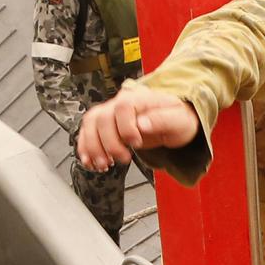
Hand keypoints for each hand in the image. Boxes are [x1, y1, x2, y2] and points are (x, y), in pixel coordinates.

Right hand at [77, 87, 199, 171]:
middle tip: (123, 159)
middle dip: (109, 143)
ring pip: (91, 125)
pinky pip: (88, 132)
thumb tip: (142, 124)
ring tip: (104, 165)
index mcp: (139, 98)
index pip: (122, 107)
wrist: (174, 120)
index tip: (136, 144)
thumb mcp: (178, 120)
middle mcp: (121, 102)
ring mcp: (111, 113)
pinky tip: (91, 162)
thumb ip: (161, 120)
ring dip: (93, 147)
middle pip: (102, 118)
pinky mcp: (106, 125)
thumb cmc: (178, 118)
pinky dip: (86, 148)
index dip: (126, 127)